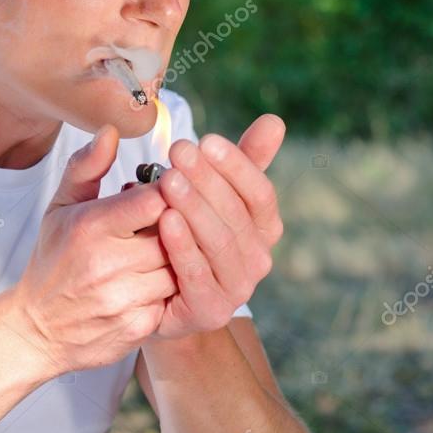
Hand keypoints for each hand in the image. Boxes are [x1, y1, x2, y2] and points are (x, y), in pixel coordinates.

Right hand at [11, 125, 177, 373]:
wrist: (37, 330)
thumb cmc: (53, 260)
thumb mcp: (60, 207)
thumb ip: (87, 166)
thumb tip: (111, 130)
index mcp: (90, 227)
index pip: (155, 199)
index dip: (170, 192)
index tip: (170, 190)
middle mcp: (107, 263)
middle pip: (174, 233)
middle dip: (178, 224)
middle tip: (172, 220)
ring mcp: (123, 298)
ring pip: (180, 266)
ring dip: (179, 257)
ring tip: (165, 250)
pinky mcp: (138, 327)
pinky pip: (175, 298)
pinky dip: (172, 289)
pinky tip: (158, 282)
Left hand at [152, 114, 285, 338]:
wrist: (157, 293)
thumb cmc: (186, 231)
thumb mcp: (212, 192)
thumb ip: (244, 160)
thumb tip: (275, 121)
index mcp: (265, 228)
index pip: (260, 193)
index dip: (236, 166)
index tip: (206, 140)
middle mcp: (259, 260)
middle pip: (237, 215)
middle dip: (207, 180)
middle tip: (179, 151)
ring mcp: (237, 289)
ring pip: (219, 242)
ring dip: (194, 208)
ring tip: (169, 179)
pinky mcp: (210, 311)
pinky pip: (197, 275)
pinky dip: (182, 246)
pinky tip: (165, 220)